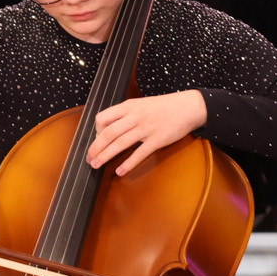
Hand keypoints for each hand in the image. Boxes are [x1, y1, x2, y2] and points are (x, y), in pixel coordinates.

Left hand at [89, 89, 206, 175]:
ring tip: (96, 165)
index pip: (103, 118)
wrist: (188, 106)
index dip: (96, 130)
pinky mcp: (157, 140)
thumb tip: (111, 127)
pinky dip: (128, 164)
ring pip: (119, 144)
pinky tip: (120, 171)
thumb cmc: (165, 106)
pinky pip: (139, 154)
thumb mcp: (141, 104)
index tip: (96, 139)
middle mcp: (135, 117)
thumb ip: (126, 114)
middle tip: (89, 158)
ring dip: (105, 156)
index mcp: (129, 107)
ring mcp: (146, 129)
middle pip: (108, 133)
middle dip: (95, 148)